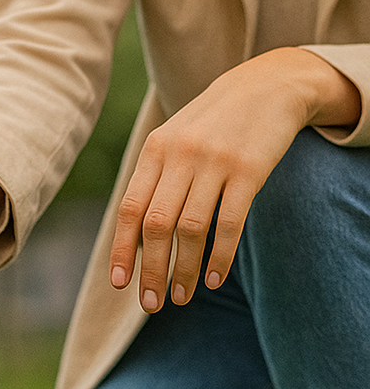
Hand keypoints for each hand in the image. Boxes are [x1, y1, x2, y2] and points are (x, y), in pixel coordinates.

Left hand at [109, 48, 360, 310]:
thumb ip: (152, 184)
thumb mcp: (173, 143)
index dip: (123, 250)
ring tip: (181, 297)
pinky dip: (219, 257)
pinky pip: (230, 223)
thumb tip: (133, 244)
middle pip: (157, 226)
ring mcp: (215, 161)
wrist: (269, 84)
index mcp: (154, 151)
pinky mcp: (250, 170)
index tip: (120, 285)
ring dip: (184, 270)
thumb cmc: (211, 126)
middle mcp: (181, 155)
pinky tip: (214, 279)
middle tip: (152, 304)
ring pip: (191, 230)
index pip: (129, 210)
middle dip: (152, 271)